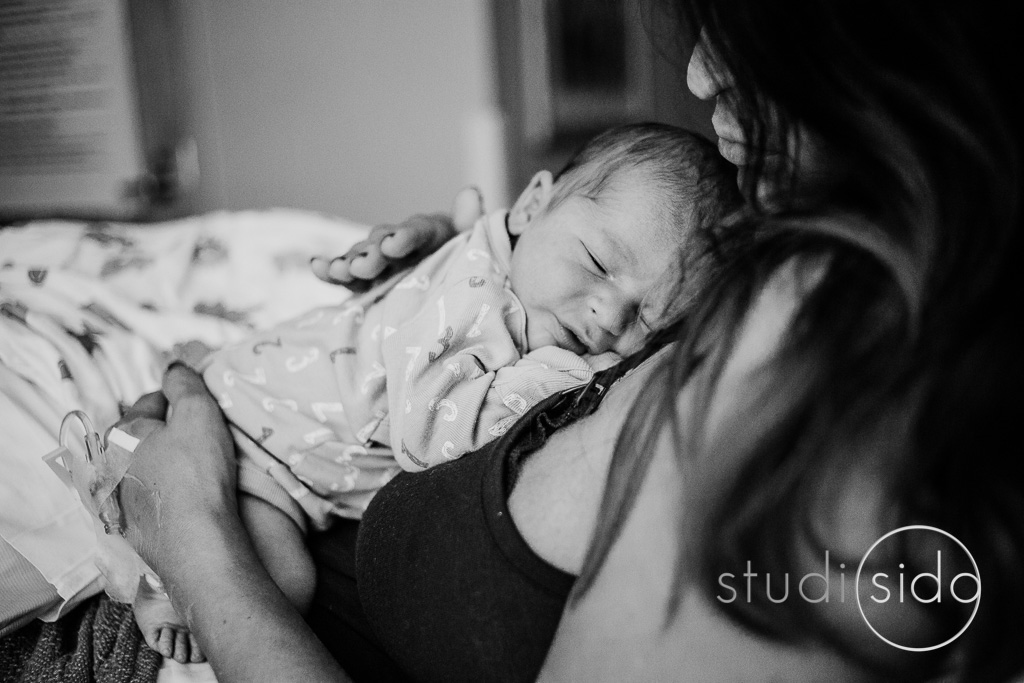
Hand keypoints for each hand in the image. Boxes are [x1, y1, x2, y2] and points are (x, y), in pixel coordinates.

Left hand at [109, 364, 236, 573]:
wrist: (196, 543)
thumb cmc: (197, 474)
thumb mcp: (199, 412)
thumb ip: (185, 382)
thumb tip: (173, 366)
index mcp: (120, 433)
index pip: (151, 401)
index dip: (180, 400)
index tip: (202, 408)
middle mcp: (108, 466)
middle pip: (143, 436)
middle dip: (167, 432)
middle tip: (202, 438)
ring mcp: (116, 501)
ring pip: (143, 468)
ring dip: (164, 464)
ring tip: (196, 469)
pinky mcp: (130, 530)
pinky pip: (148, 499)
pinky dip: (164, 494)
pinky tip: (186, 498)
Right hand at [311, 186, 484, 291]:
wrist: (449, 287)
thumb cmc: (465, 263)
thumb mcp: (472, 245)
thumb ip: (470, 223)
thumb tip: (470, 193)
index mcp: (428, 234)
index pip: (416, 231)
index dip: (404, 237)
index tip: (393, 246)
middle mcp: (400, 243)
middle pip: (382, 244)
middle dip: (372, 254)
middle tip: (364, 265)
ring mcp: (380, 261)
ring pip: (360, 257)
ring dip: (348, 263)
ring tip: (339, 271)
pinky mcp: (364, 280)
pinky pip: (345, 274)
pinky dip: (329, 270)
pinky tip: (317, 267)